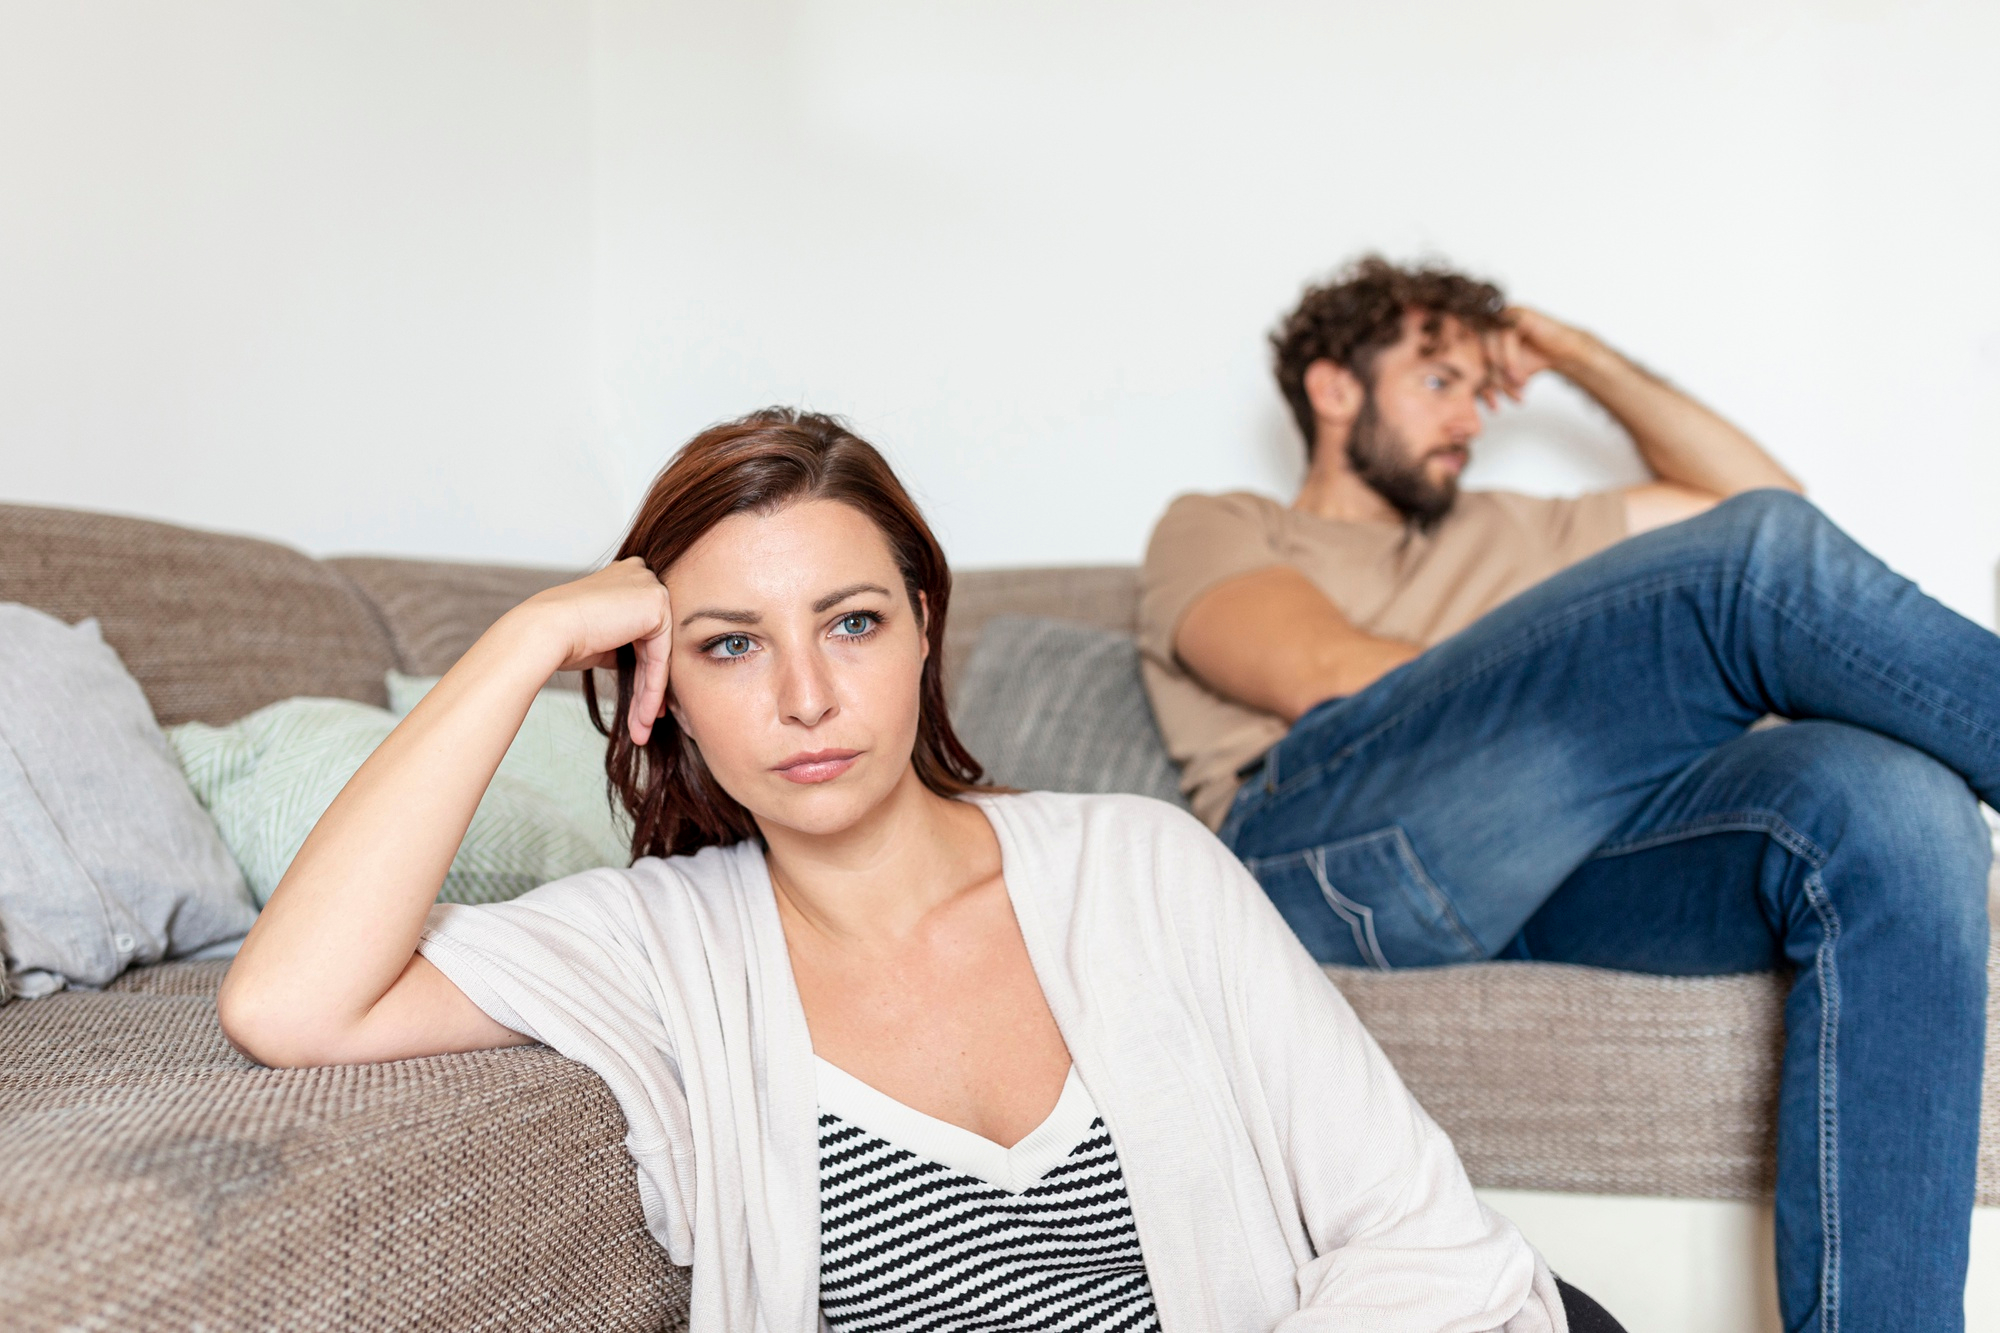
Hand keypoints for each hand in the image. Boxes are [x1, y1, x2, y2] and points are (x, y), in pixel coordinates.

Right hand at [524, 557, 673, 745]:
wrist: (545, 631)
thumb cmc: (562, 637)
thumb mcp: (601, 639)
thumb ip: (624, 643)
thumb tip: (642, 664)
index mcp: (628, 576)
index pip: (643, 632)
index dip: (643, 671)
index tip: (642, 704)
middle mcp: (643, 576)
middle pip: (652, 645)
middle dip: (648, 689)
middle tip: (643, 722)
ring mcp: (652, 588)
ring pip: (657, 656)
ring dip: (649, 697)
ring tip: (641, 730)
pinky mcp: (657, 606)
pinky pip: (659, 657)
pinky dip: (652, 690)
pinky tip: (645, 716)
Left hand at [1479, 307, 1596, 408]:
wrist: (1565, 354)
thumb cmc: (1534, 362)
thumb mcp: (1504, 377)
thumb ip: (1485, 380)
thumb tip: (1467, 394)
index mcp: (1482, 336)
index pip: (1470, 360)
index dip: (1480, 384)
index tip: (1493, 405)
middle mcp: (1489, 323)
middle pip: (1477, 354)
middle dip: (1491, 380)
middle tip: (1503, 397)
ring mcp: (1502, 316)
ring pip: (1489, 346)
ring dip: (1502, 372)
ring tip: (1517, 385)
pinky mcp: (1517, 313)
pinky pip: (1504, 337)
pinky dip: (1510, 360)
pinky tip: (1520, 376)